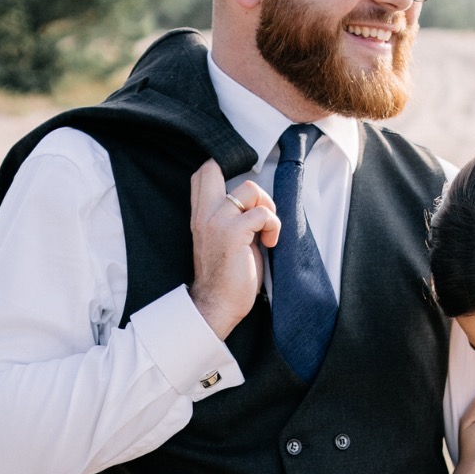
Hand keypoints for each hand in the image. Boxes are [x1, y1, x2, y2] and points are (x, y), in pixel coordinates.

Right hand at [189, 159, 280, 340]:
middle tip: (258, 210)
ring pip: (250, 188)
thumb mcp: (223, 239)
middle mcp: (204, 213)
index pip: (203, 174)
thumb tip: (256, 204)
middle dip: (246, 185)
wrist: (217, 305)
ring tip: (266, 230)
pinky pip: (263, 213)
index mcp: (200, 215)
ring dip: (267, 207)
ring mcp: (217, 221)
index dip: (226, 172)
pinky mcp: (233, 233)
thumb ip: (232, 217)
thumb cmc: (225, 278)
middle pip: (214, 168)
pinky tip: (269, 242)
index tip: (247, 200)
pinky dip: (274, 226)